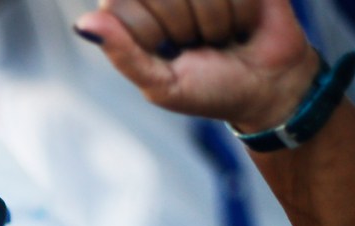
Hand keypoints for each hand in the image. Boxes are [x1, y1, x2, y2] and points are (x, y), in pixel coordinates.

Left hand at [75, 0, 320, 130]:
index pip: (120, 2)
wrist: (271, 86)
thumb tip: (83, 24)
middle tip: (198, 43)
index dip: (147, 31)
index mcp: (137, 10)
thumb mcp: (161, 84)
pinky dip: (241, 10)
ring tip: (222, 34)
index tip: (167, 50)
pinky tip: (244, 21)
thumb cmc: (210, 88)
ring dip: (216, 22)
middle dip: (184, 28)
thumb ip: (123, 55)